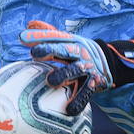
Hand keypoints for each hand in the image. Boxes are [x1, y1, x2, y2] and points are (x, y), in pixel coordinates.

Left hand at [19, 20, 133, 114]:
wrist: (111, 62)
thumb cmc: (80, 52)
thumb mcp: (68, 41)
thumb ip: (48, 33)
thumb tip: (29, 23)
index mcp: (71, 43)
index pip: (54, 37)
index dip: (39, 36)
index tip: (22, 38)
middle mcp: (79, 54)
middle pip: (64, 49)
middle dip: (50, 50)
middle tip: (35, 54)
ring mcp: (87, 69)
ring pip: (74, 70)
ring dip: (63, 75)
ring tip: (50, 81)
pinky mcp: (95, 84)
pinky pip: (85, 94)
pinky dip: (77, 102)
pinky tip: (68, 110)